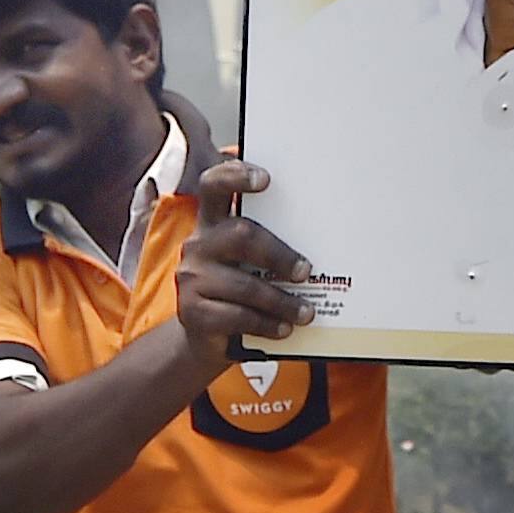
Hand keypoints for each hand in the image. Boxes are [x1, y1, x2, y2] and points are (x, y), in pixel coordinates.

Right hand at [177, 155, 311, 356]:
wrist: (208, 336)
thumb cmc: (239, 291)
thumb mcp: (249, 263)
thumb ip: (268, 248)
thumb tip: (322, 249)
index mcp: (213, 223)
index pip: (214, 186)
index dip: (236, 176)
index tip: (266, 179)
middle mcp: (197, 244)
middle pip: (240, 235)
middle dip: (279, 254)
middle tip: (305, 271)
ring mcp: (191, 278)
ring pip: (244, 284)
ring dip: (281, 300)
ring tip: (306, 312)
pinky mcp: (193, 312)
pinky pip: (237, 316)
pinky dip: (267, 323)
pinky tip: (284, 328)